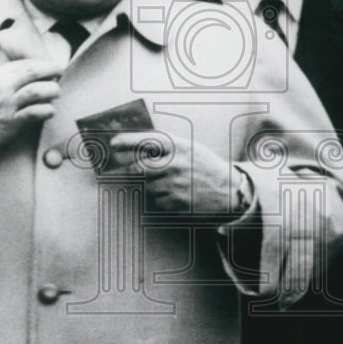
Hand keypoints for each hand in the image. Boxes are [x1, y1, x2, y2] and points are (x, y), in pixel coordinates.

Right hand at [0, 58, 62, 163]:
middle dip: (50, 69)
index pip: (21, 64)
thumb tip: (9, 78)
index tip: (47, 64)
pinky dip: (46, 110)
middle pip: (32, 72)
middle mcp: (1, 88)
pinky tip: (50, 111)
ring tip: (56, 93)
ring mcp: (7, 106)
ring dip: (52, 90)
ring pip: (38, 91)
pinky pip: (35, 113)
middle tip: (59, 71)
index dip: (38, 63)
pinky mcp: (11, 124)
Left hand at [107, 131, 233, 211]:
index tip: (114, 144)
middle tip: (131, 171)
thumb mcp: (189, 149)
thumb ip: (165, 148)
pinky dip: (162, 200)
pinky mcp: (177, 203)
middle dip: (132, 170)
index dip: (127, 141)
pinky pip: (158, 202)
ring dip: (152, 186)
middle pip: (139, 168)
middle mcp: (176, 164)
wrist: (229, 190)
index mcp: (179, 146)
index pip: (146, 141)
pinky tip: (176, 195)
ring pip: (147, 187)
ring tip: (169, 184)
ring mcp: (176, 184)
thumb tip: (135, 149)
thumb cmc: (205, 167)